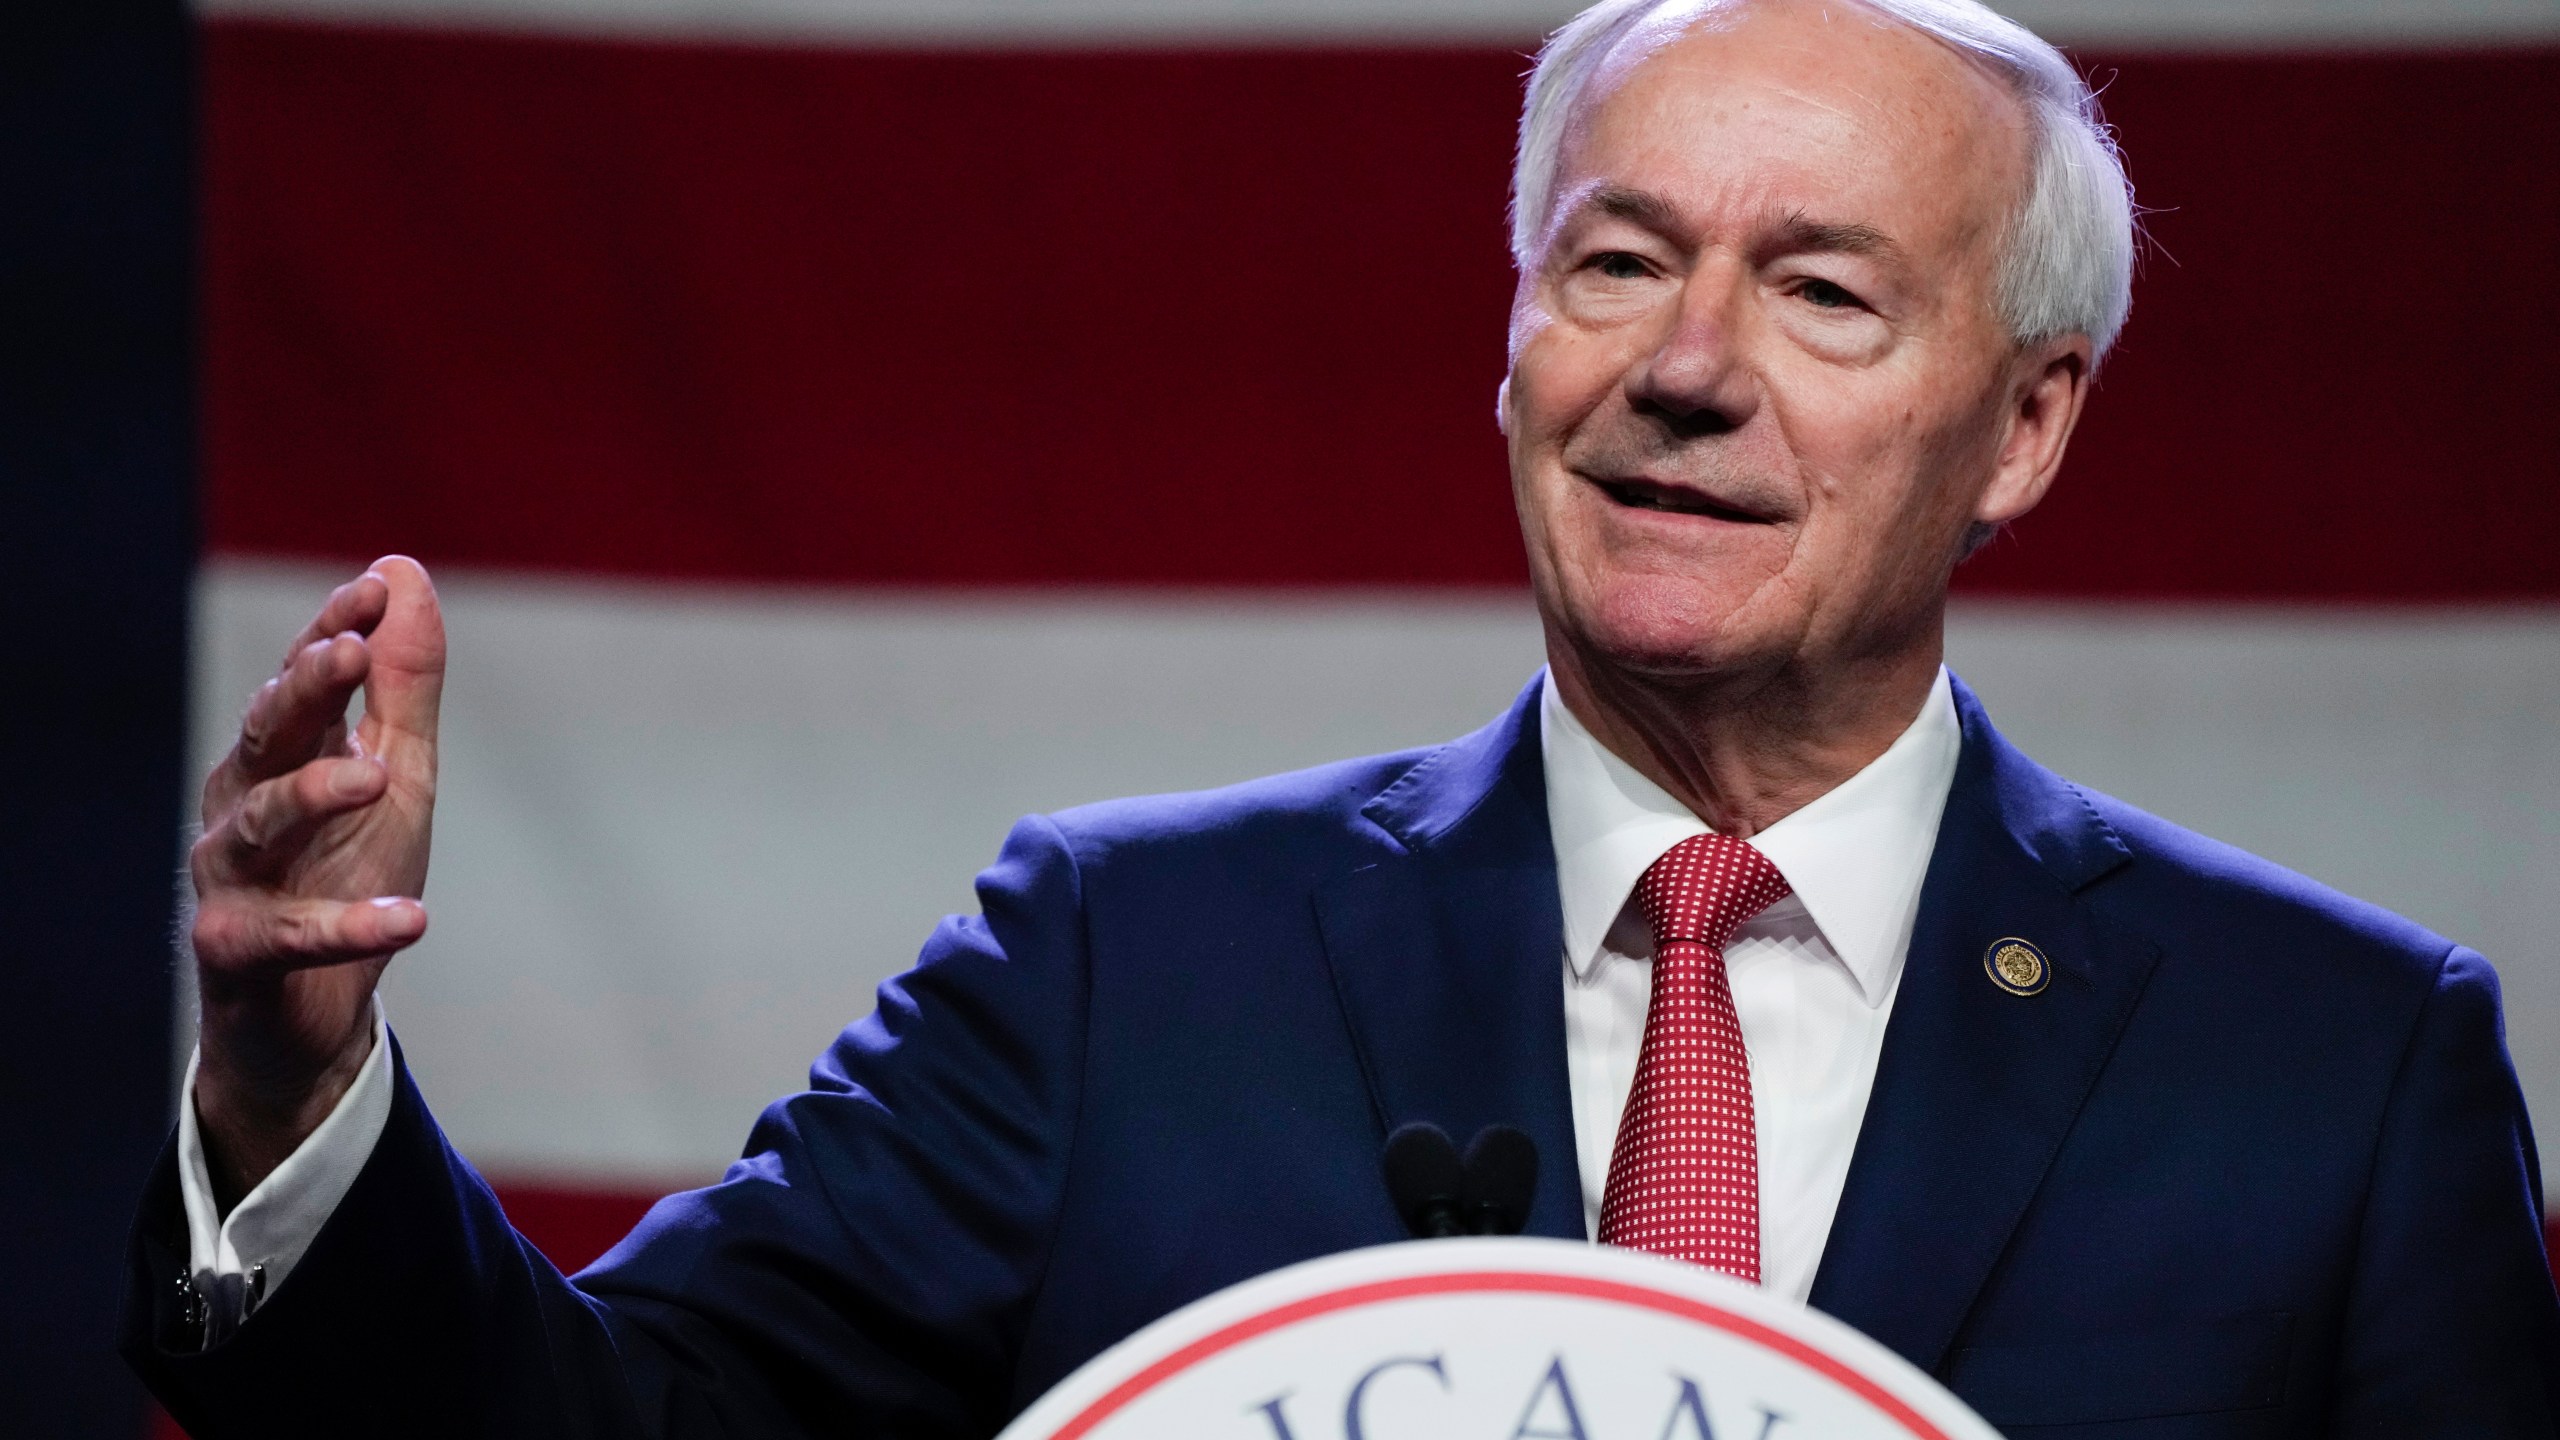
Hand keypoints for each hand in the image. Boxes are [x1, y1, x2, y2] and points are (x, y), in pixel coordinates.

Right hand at [189, 557, 444, 1207]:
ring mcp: (232, 878)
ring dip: (316, 794)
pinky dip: (351, 926)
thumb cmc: (347, 874)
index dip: (331, 633)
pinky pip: (291, 934)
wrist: (311, 1013)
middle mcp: (241, 805)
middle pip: (267, 736)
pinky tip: (409, 920)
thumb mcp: (397, 774)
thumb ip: (402, 685)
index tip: (372, 591)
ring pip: (261, 823)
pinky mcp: (237, 952)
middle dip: (305, 690)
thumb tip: (401, 572)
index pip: (302, 682)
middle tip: (350, 653)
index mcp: (279, 756)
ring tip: (377, 779)